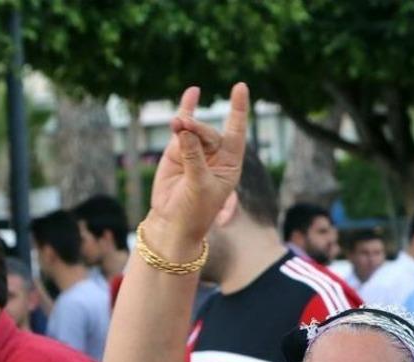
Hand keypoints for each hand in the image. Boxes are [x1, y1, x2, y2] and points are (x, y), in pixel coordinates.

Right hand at [144, 82, 248, 253]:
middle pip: (211, 132)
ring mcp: (197, 151)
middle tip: (182, 127)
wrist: (172, 222)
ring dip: (186, 124)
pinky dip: (186, 108)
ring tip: (176, 124)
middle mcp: (217, 155)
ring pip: (194, 129)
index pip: (237, 133)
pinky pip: (182, 126)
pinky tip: (193, 92)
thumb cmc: (194, 210)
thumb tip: (185, 129)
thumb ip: (193, 158)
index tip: (240, 87)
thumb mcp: (199, 185)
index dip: (239, 111)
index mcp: (230, 164)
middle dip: (197, 128)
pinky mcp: (177, 150)